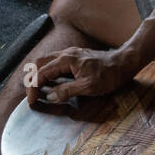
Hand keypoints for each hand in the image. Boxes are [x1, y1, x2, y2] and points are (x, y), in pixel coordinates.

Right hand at [24, 47, 139, 104]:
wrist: (123, 63)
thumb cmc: (108, 75)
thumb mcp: (88, 87)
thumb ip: (67, 91)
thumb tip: (50, 96)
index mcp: (66, 60)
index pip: (42, 72)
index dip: (34, 87)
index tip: (31, 100)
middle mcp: (65, 54)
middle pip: (39, 63)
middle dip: (32, 79)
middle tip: (32, 95)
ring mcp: (70, 54)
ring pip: (46, 61)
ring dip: (39, 75)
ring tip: (38, 89)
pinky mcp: (75, 57)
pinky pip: (55, 62)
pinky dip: (49, 72)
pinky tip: (52, 82)